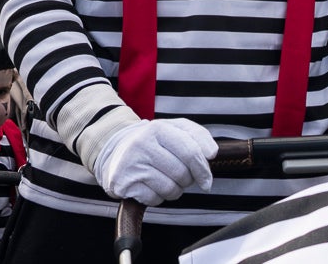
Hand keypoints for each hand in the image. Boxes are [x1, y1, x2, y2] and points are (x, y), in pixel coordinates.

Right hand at [92, 118, 216, 205]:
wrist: (116, 150)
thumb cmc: (153, 141)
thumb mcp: (174, 130)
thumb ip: (198, 135)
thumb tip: (212, 153)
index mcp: (158, 128)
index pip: (190, 152)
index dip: (203, 169)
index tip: (207, 180)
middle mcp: (142, 144)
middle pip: (182, 173)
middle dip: (188, 180)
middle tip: (182, 177)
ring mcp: (131, 164)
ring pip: (170, 188)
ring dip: (174, 190)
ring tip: (166, 180)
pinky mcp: (123, 183)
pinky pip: (154, 199)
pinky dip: (158, 197)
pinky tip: (151, 186)